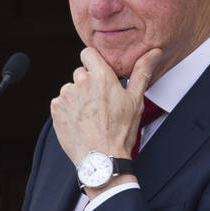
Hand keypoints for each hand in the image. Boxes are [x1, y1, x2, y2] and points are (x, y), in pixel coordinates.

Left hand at [50, 47, 162, 166]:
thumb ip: (142, 72)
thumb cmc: (121, 131)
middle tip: (100, 103)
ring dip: (77, 97)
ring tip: (90, 116)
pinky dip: (67, 110)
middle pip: (80, 73)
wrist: (101, 158)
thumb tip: (154, 52)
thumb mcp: (135, 100)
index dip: (94, 63)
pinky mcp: (56, 109)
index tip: (100, 75)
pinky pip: (60, 102)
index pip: (88, 53)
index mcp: (101, 76)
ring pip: (70, 88)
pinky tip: (80, 122)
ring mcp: (66, 95)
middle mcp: (80, 81)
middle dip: (88, 83)